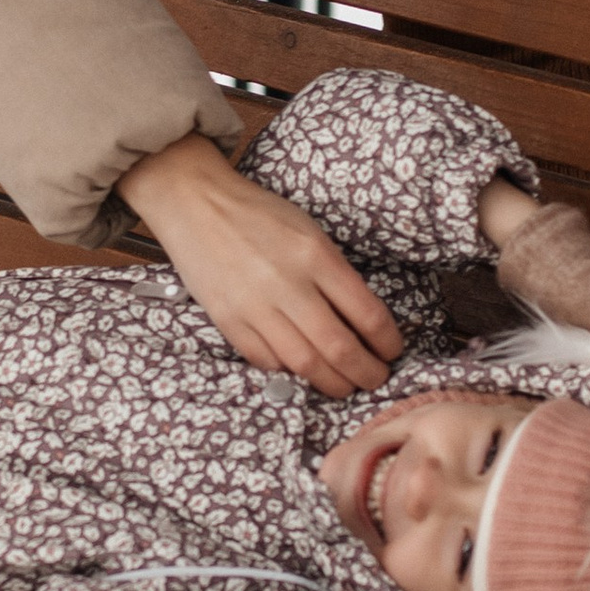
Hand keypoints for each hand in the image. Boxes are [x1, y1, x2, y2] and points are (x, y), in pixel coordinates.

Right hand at [117, 133, 403, 393]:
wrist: (197, 205)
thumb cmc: (259, 215)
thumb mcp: (310, 231)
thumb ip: (335, 273)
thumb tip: (363, 321)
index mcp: (316, 256)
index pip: (367, 313)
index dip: (387, 342)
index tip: (392, 351)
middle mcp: (289, 284)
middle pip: (339, 347)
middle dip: (366, 373)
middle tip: (376, 379)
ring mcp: (256, 306)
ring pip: (305, 364)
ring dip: (333, 383)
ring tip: (345, 385)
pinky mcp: (229, 321)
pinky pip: (267, 361)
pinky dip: (291, 373)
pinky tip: (304, 373)